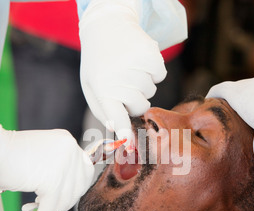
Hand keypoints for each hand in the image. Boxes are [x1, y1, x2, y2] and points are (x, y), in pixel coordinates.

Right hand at [0, 122, 94, 210]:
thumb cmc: (8, 153)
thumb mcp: (43, 155)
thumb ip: (58, 167)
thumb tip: (68, 194)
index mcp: (68, 142)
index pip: (85, 172)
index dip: (74, 189)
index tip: (58, 198)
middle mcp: (70, 151)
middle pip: (77, 189)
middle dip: (60, 203)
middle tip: (41, 206)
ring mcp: (63, 166)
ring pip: (63, 202)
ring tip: (30, 210)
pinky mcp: (52, 182)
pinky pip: (48, 210)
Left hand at [79, 0, 166, 144]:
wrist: (105, 25)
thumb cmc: (99, 64)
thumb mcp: (93, 88)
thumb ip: (105, 112)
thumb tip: (122, 131)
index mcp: (102, 89)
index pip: (116, 116)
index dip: (124, 131)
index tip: (129, 143)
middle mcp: (118, 77)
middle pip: (140, 107)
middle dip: (135, 100)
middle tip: (123, 84)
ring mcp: (135, 65)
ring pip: (151, 91)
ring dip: (143, 83)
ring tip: (128, 68)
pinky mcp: (150, 53)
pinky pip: (160, 75)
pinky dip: (153, 70)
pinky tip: (139, 61)